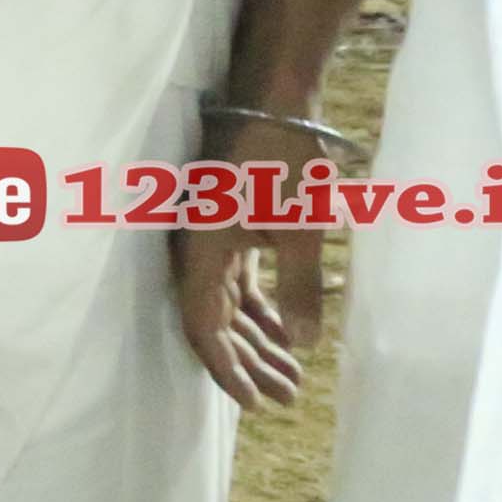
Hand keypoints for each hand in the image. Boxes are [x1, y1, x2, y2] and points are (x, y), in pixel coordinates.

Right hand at [175, 110, 335, 411]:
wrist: (275, 98)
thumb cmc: (286, 159)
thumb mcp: (301, 226)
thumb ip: (299, 288)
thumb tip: (303, 344)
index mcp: (203, 253)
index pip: (205, 327)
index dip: (227, 369)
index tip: (256, 403)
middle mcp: (197, 251)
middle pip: (217, 323)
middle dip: (252, 363)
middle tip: (290, 398)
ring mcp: (211, 239)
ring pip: (229, 305)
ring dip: (259, 340)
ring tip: (294, 376)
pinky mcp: (229, 227)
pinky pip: (239, 284)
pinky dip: (261, 310)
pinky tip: (285, 332)